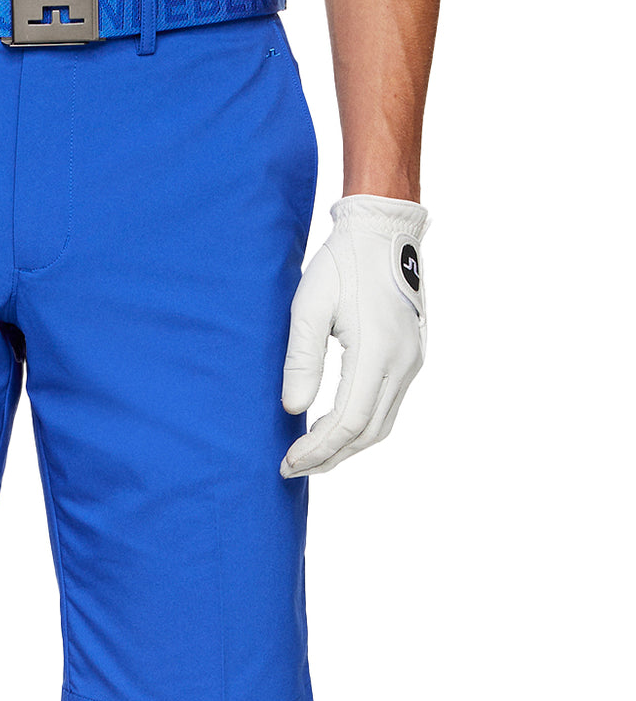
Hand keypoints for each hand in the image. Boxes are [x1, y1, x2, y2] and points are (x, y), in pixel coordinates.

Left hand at [280, 194, 427, 476]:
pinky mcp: (412, 357)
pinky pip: (388, 406)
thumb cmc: (340, 264)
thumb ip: (302, 360)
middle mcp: (403, 363)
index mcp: (378, 351)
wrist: (383, 232)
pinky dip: (361, 426)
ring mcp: (413, 361)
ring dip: (347, 446)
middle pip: (369, 432)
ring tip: (311, 457)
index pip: (349, 421)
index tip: (288, 462)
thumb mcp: (308, 306)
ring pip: (382, 424)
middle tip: (294, 468)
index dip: (319, 448)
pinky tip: (335, 428)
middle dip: (330, 457)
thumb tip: (294, 409)